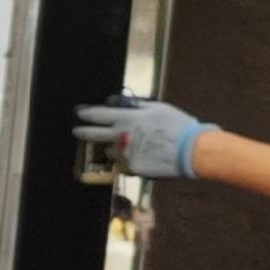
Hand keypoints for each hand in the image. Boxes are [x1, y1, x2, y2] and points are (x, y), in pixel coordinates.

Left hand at [75, 96, 209, 180]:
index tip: (78, 113)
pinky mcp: (132, 168)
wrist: (193, 151)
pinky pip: (127, 164)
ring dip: (117, 149)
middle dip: (82, 132)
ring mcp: (124, 154)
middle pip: (93, 134)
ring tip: (139, 147)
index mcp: (126, 118)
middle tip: (76, 131)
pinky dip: (134, 160)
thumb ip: (134, 105)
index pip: (97, 115)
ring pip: (112, 151)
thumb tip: (114, 101)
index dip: (86, 113)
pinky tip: (151, 157)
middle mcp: (120, 136)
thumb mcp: (157, 108)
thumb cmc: (178, 125)